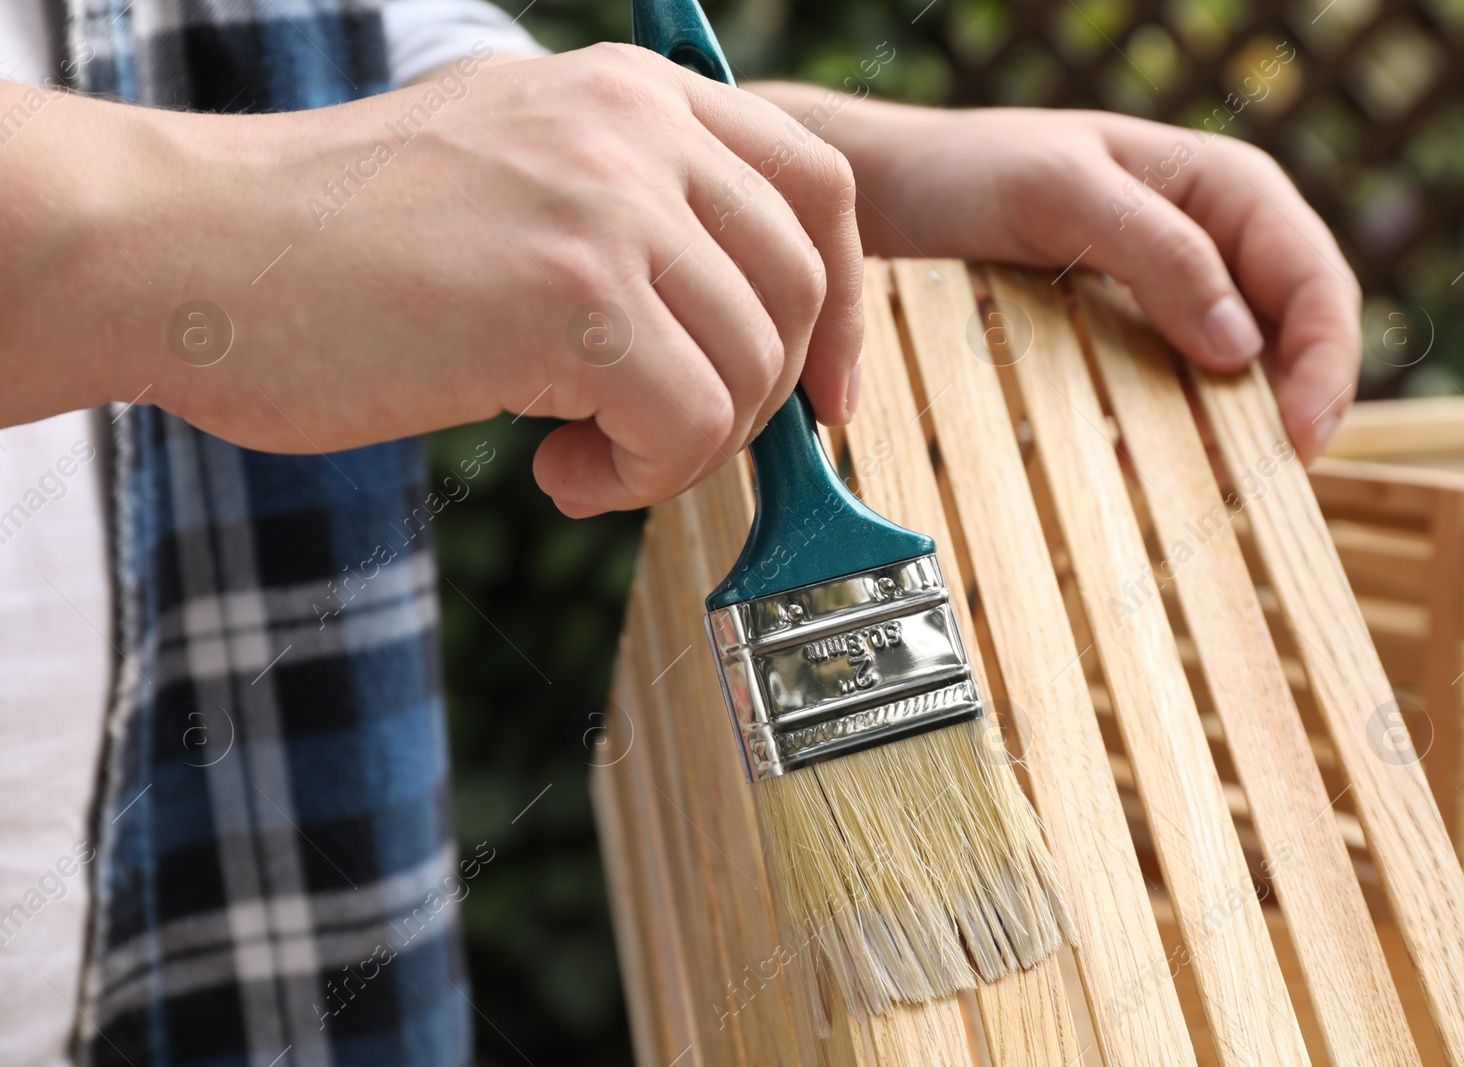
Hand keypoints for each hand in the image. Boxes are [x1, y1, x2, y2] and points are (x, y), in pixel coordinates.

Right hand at [0, 44, 862, 515]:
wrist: (191, 249)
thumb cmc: (338, 243)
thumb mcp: (517, 179)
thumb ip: (633, 218)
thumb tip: (735, 326)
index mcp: (633, 96)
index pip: (818, 188)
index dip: (842, 307)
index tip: (824, 398)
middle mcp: (637, 130)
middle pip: (802, 289)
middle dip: (759, 399)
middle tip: (659, 439)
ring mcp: (608, 205)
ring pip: (751, 371)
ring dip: (680, 449)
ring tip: (580, 450)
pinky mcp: (571, 297)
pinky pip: (691, 427)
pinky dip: (639, 478)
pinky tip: (554, 466)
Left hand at [753, 88, 1358, 457]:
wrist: (896, 193)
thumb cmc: (973, 169)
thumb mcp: (1064, 193)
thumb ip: (1157, 253)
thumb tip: (1241, 348)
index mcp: (1229, 188)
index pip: (1315, 281)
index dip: (1326, 364)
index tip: (1302, 438)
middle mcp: (1217, 243)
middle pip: (1290, 340)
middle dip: (1283, 410)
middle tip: (1254, 481)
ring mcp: (1174, 294)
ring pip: (1235, 378)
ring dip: (1222, 431)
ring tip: (1190, 478)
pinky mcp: (1126, 335)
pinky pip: (1170, 391)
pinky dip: (1164, 431)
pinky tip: (1133, 459)